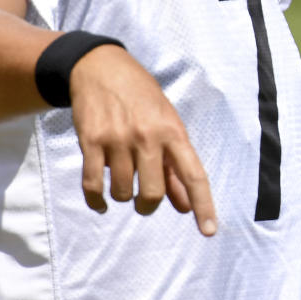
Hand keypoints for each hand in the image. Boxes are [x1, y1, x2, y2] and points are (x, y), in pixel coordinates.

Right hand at [68, 45, 216, 236]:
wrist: (102, 68)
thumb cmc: (142, 98)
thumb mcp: (167, 122)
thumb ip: (176, 165)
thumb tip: (184, 206)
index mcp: (173, 131)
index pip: (193, 174)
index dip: (203, 205)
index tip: (209, 230)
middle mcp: (148, 137)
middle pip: (153, 193)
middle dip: (148, 205)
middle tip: (145, 199)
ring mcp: (118, 139)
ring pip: (123, 192)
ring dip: (123, 196)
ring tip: (123, 179)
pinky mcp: (91, 142)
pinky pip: (94, 186)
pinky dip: (97, 200)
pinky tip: (102, 199)